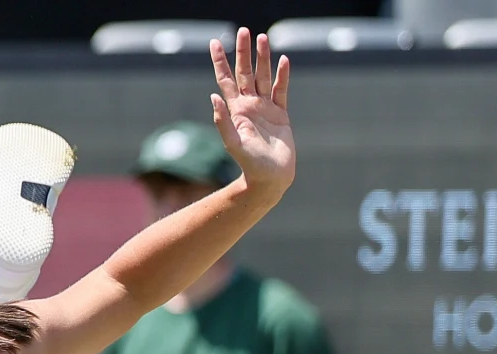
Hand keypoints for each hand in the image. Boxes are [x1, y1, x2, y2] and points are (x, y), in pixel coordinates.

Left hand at [209, 28, 295, 197]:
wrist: (270, 179)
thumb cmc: (250, 165)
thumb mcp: (233, 144)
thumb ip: (223, 122)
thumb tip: (213, 97)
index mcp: (236, 111)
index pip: (225, 80)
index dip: (220, 62)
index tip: (215, 43)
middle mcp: (249, 106)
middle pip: (245, 73)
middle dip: (243, 52)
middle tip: (244, 31)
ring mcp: (265, 109)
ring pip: (263, 77)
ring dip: (263, 58)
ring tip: (263, 38)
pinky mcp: (281, 115)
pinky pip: (281, 91)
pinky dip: (282, 76)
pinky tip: (283, 61)